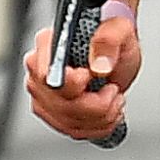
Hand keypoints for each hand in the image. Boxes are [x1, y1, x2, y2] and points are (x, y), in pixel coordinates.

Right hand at [24, 5, 140, 140]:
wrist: (116, 53)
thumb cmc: (113, 37)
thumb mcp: (120, 29)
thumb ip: (109, 40)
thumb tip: (99, 65)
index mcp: (50, 45)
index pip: (45, 73)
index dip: (70, 83)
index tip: (90, 78)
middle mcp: (40, 69)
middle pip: (58, 102)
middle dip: (94, 104)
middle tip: (113, 90)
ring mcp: (44, 93)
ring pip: (66, 121)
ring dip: (100, 117)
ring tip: (114, 100)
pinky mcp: (54, 112)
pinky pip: (72, 130)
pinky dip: (98, 127)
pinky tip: (109, 113)